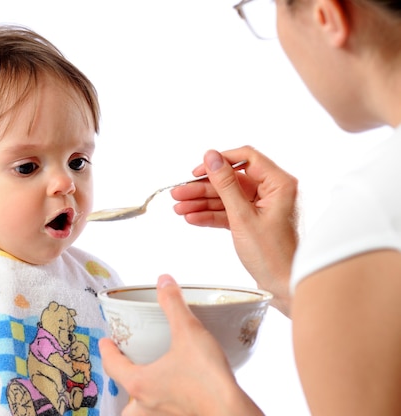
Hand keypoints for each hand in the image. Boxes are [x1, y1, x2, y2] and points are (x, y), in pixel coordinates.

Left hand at [99, 274, 262, 415]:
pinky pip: (161, 411)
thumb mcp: (189, 332)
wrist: (233, 413)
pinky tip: (176, 391)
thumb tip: (164, 281)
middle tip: (128, 361)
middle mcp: (146, 405)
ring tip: (151, 378)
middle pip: (124, 392)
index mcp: (139, 383)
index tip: (105, 342)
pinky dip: (163, 403)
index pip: (112, 365)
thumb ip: (173, 304)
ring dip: (141, 395)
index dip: (107, 351)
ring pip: (140, 409)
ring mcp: (162, 415)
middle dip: (124, 377)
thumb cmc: (208, 378)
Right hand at [171, 147, 297, 314]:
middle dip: (203, 188)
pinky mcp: (255, 223)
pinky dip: (211, 216)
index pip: (246, 158)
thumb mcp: (242, 217)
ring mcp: (264, 208)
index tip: (197, 171)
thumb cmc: (273, 256)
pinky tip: (192, 218)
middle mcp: (274, 192)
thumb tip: (211, 156)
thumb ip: (225, 184)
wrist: (285, 289)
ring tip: (179, 209)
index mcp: (280, 184)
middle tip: (178, 193)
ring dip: (202, 203)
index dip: (219, 162)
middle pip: (231, 180)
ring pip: (227, 198)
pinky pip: (230, 213)